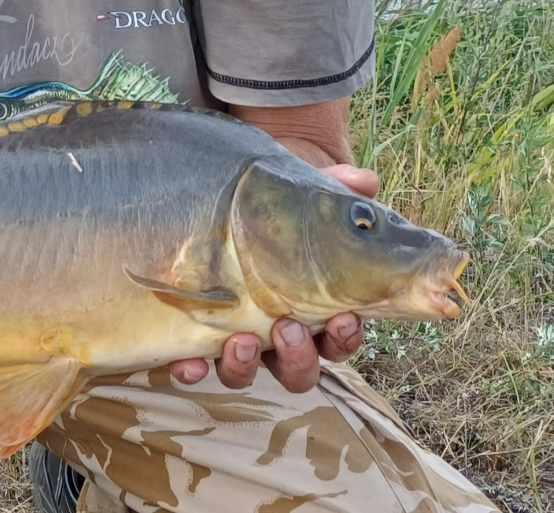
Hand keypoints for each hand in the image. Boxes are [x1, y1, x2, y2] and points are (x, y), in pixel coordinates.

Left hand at [170, 162, 375, 391]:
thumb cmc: (276, 205)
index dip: (343, 338)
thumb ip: (336, 188)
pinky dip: (192, 369)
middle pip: (297, 370)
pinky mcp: (195, 332)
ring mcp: (234, 336)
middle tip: (288, 327)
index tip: (343, 318)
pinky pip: (195, 364)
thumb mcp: (302, 195)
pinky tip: (188, 362)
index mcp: (309, 306)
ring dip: (246, 365)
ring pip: (247, 372)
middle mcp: (273, 331)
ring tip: (240, 339)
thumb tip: (365, 181)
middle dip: (298, 357)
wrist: (223, 196)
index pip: (336, 338)